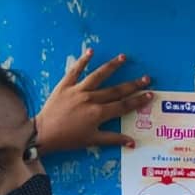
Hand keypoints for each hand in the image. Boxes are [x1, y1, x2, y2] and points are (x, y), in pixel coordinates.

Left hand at [36, 49, 153, 153]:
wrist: (44, 133)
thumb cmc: (68, 139)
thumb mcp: (92, 141)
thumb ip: (113, 139)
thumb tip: (132, 142)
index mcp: (99, 113)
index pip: (123, 105)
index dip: (138, 100)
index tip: (150, 94)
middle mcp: (91, 99)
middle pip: (116, 90)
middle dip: (133, 84)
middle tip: (146, 78)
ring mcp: (78, 90)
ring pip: (98, 76)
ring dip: (112, 66)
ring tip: (123, 57)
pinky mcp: (65, 85)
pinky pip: (75, 71)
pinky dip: (83, 60)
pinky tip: (91, 51)